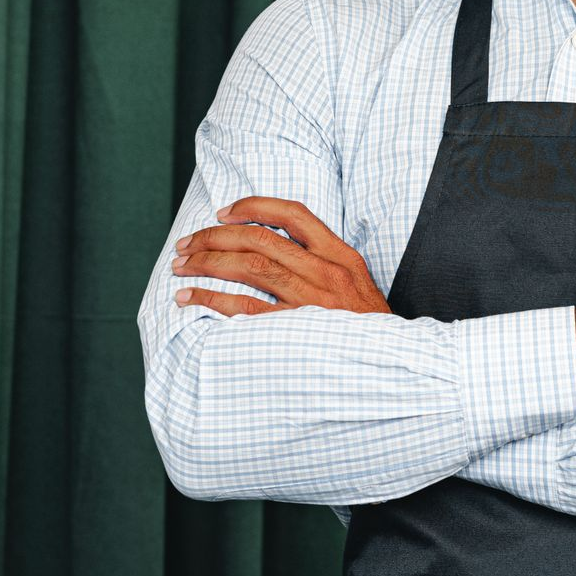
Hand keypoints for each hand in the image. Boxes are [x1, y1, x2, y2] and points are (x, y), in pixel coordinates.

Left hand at [171, 196, 390, 315]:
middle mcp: (326, 272)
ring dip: (207, 263)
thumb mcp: (358, 285)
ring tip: (181, 266)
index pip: (293, 214)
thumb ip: (325, 264)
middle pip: (260, 238)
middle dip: (215, 236)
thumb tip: (276, 247)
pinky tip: (189, 299)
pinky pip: (243, 309)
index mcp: (342, 255)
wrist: (394, 368)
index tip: (223, 212)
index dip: (253, 206)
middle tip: (187, 244)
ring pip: (248, 266)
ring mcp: (311, 302)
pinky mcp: (296, 332)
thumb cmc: (369, 329)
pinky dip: (211, 299)